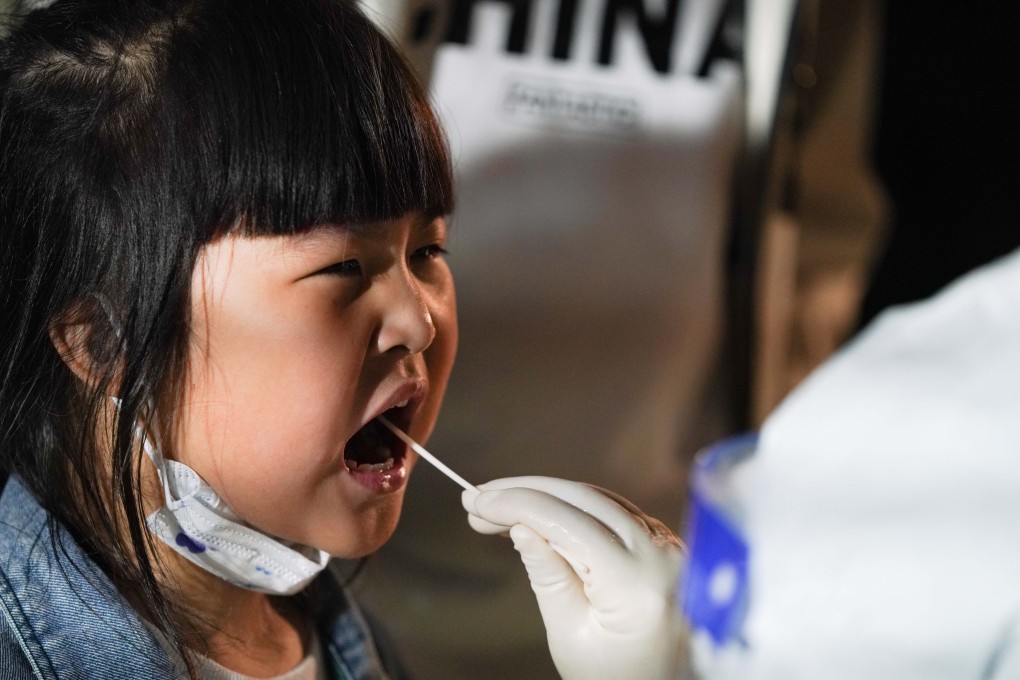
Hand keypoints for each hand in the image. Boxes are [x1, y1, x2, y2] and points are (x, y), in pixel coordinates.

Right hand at [462, 476, 684, 679]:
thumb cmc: (614, 675)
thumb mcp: (569, 635)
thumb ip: (547, 575)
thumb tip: (519, 526)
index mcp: (636, 585)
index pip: (568, 523)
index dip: (517, 505)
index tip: (475, 503)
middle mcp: (660, 555)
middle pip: (582, 499)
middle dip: (524, 493)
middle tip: (476, 500)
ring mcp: (668, 545)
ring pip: (596, 499)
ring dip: (544, 495)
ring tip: (497, 507)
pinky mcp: (664, 543)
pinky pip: (612, 511)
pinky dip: (570, 506)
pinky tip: (536, 512)